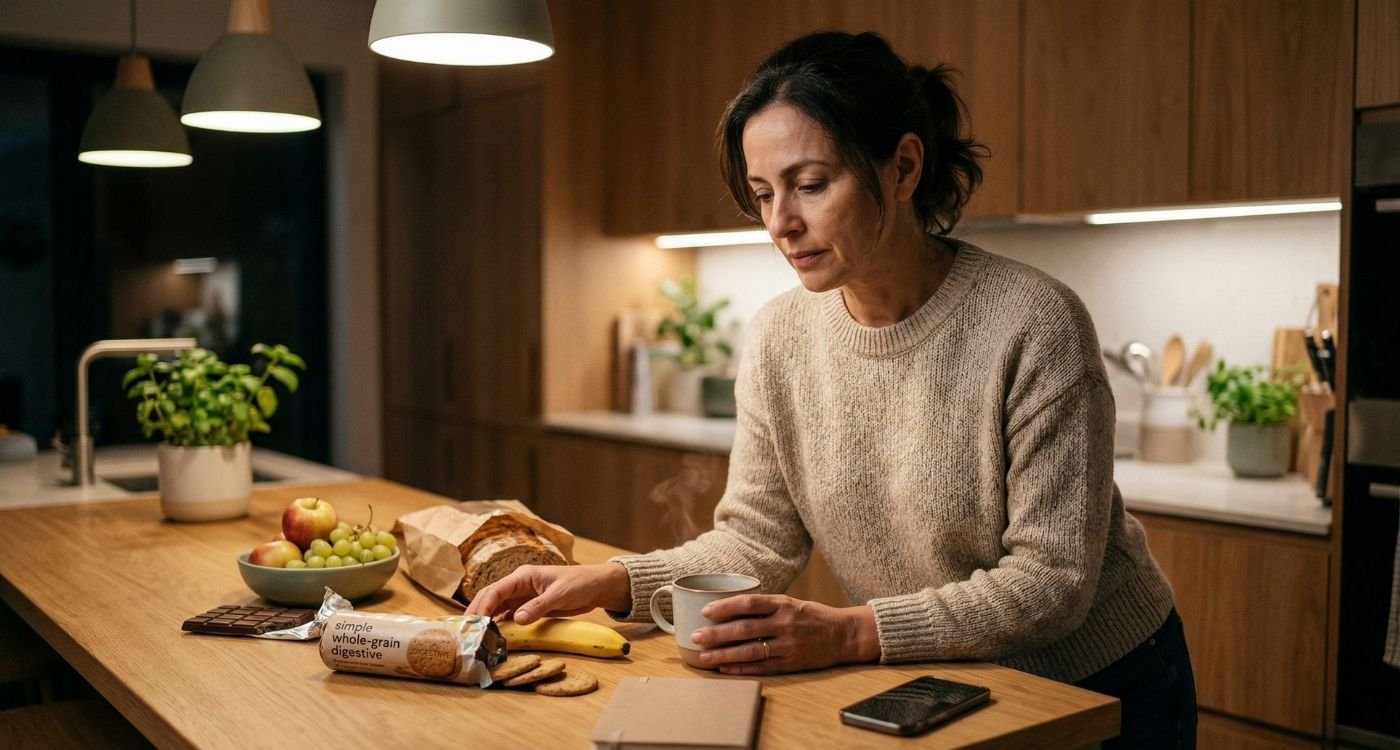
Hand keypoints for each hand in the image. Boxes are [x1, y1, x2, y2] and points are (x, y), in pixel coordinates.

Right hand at [464, 563, 631, 624]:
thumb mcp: (559, 594)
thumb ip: (538, 606)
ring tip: (475, 637)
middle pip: (491, 597)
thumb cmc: (579, 583)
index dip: (483, 605)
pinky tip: (493, 637)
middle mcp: (518, 586)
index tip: (475, 622)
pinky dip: (499, 625)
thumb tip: (517, 619)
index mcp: (523, 576)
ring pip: (497, 608)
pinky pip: (508, 616)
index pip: (496, 589)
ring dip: (486, 620)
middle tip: (466, 632)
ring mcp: (522, 597)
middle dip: (478, 613)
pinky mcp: (528, 608)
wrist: (596, 587)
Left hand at [688, 595, 879, 673]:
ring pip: (750, 651)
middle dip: (717, 633)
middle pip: (744, 629)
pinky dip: (740, 669)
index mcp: (784, 604)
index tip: (705, 611)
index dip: (725, 607)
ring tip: (704, 657)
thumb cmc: (812, 616)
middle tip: (695, 636)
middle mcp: (785, 624)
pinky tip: (724, 669)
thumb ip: (765, 606)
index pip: (749, 603)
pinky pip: (761, 668)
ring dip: (724, 655)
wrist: (843, 635)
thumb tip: (730, 607)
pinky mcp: (791, 664)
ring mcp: (788, 646)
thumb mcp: (791, 602)